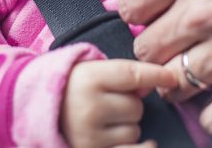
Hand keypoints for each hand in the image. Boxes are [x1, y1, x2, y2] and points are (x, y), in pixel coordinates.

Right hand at [60, 59, 176, 147]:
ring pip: (134, 130)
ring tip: (104, 121)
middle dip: (130, 105)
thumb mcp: (91, 71)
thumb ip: (122, 75)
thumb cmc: (73, 89)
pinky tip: (142, 143)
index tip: (172, 78)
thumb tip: (151, 87)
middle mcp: (89, 108)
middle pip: (136, 106)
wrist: (39, 113)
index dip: (156, 76)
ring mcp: (90, 135)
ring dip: (127, 126)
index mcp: (89, 79)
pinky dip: (140, 147)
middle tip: (109, 103)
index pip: (133, 75)